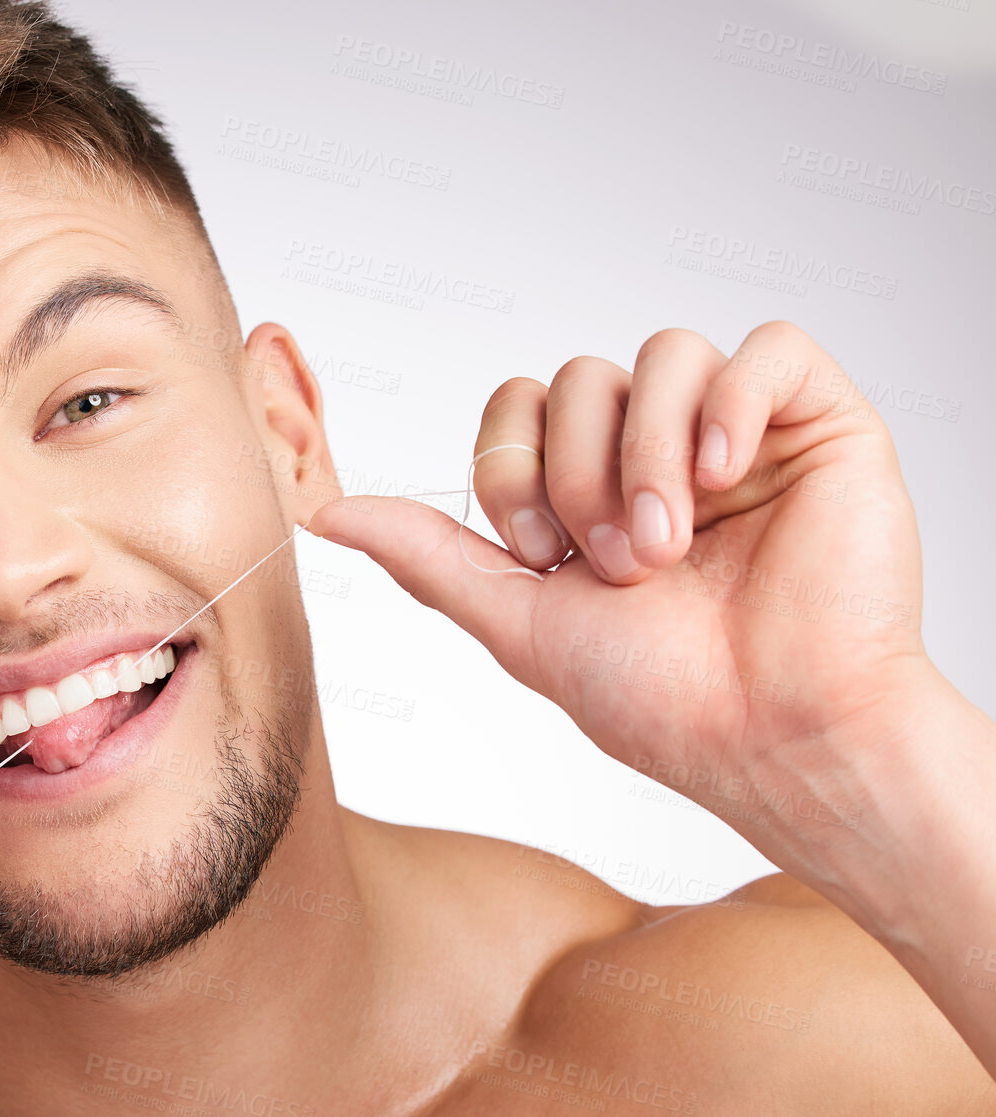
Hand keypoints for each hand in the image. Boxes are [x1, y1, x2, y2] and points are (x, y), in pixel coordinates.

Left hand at [306, 321, 936, 868]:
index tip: (545, 556)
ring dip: (646, 454)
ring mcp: (740, 436)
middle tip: (617, 564)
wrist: (775, 739)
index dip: (511, 467)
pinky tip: (726, 472)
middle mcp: (661, 454)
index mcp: (592, 492)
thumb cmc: (662, 698)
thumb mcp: (517, 619)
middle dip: (577, 474)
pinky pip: (768, 348)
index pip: (518, 407)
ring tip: (669, 543)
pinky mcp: (820, 426)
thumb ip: (427, 555)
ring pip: (662, 355)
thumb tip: (326, 515)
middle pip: (578, 377)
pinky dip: (734, 400)